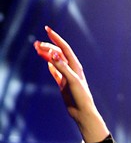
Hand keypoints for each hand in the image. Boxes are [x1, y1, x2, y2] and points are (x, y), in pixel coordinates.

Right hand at [33, 26, 108, 142]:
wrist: (83, 113)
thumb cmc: (81, 97)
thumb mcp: (72, 81)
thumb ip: (62, 67)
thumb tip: (53, 55)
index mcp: (75, 66)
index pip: (64, 48)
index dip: (56, 38)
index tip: (47, 29)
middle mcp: (71, 70)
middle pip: (58, 54)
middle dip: (47, 47)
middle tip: (35, 44)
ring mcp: (67, 77)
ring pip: (55, 62)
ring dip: (46, 55)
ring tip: (36, 49)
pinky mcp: (63, 85)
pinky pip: (56, 73)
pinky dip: (51, 67)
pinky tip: (47, 63)